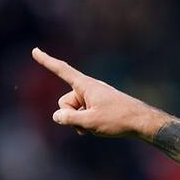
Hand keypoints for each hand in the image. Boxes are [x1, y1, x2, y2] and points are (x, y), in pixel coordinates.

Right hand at [31, 47, 164, 138]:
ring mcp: (95, 98)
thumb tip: (57, 116)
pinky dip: (89, 123)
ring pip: (75, 112)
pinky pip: (86, 115)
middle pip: (65, 102)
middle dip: (70, 116)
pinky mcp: (101, 106)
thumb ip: (69, 119)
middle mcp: (89, 88)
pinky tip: (102, 129)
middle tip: (87, 125)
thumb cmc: (119, 119)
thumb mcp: (90, 121)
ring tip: (98, 127)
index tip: (35, 51)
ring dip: (81, 122)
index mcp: (86, 85)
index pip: (62, 70)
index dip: (47, 62)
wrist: (144, 123)